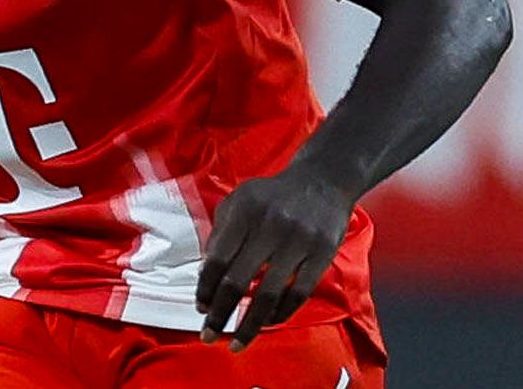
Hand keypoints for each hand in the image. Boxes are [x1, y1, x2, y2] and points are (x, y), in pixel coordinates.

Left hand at [195, 165, 353, 352]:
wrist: (322, 181)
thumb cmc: (271, 195)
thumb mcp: (239, 201)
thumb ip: (221, 233)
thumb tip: (205, 274)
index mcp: (243, 212)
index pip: (217, 259)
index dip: (206, 288)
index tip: (200, 308)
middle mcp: (269, 227)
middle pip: (238, 281)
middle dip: (220, 313)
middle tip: (209, 335)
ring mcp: (298, 242)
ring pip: (268, 294)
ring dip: (250, 324)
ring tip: (237, 342)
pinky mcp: (322, 254)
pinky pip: (298, 294)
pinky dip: (281, 314)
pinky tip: (267, 324)